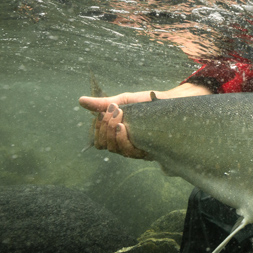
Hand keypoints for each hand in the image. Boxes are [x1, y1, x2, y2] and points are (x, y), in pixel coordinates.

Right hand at [78, 83, 210, 158]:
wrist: (171, 103)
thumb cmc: (148, 103)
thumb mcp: (124, 101)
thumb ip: (104, 104)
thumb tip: (80, 101)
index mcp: (118, 134)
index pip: (99, 141)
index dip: (98, 129)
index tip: (103, 113)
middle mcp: (126, 144)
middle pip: (105, 146)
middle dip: (104, 128)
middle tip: (112, 111)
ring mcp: (137, 148)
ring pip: (116, 149)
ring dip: (113, 132)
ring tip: (118, 116)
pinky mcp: (148, 150)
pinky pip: (130, 151)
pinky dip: (123, 138)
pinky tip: (124, 127)